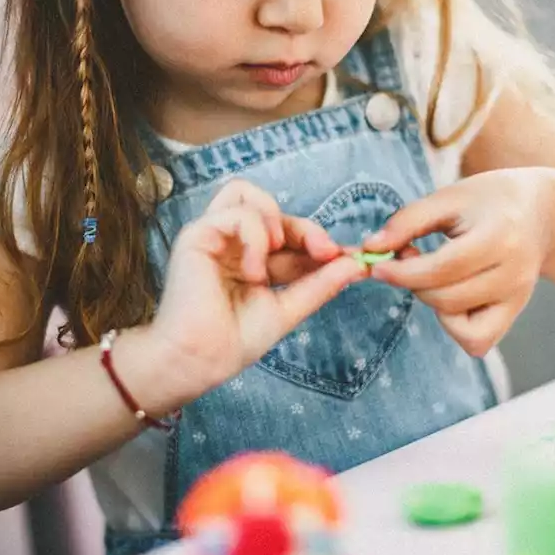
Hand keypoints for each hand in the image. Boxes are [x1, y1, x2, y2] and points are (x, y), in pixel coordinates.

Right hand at [151, 180, 366, 398]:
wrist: (202, 360)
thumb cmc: (235, 340)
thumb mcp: (288, 308)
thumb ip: (320, 284)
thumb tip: (357, 265)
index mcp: (252, 259)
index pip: (290, 236)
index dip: (319, 241)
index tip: (351, 258)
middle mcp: (232, 243)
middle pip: (275, 211)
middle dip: (307, 229)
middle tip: (328, 252)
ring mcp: (214, 236)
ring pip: (248, 194)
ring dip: (274, 221)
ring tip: (277, 256)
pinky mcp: (197, 234)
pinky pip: (238, 213)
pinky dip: (255, 237)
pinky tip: (254, 272)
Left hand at [362, 169, 554, 356]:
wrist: (542, 213)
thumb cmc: (488, 200)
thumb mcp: (449, 197)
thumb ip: (407, 221)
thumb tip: (370, 249)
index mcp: (499, 236)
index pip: (443, 268)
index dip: (403, 272)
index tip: (378, 265)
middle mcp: (514, 273)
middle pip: (447, 299)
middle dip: (414, 284)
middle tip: (408, 258)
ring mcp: (518, 298)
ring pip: (458, 323)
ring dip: (432, 301)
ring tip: (434, 274)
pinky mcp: (515, 314)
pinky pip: (478, 341)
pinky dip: (455, 326)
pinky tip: (452, 296)